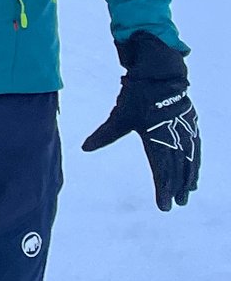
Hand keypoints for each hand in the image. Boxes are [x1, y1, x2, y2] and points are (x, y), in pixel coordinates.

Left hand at [83, 32, 200, 210]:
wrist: (161, 74)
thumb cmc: (137, 95)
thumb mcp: (119, 116)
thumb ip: (105, 135)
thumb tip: (84, 148)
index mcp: (156, 138)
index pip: (160, 170)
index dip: (162, 189)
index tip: (164, 206)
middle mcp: (173, 138)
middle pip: (177, 169)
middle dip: (176, 188)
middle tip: (176, 204)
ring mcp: (185, 132)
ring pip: (189, 161)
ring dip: (187, 179)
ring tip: (186, 194)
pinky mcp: (190, 126)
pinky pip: (195, 150)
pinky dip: (194, 164)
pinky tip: (194, 175)